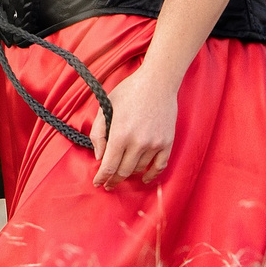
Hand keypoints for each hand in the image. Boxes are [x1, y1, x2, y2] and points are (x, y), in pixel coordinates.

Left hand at [91, 70, 177, 188]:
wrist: (158, 82)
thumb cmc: (129, 91)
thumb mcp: (106, 108)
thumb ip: (98, 133)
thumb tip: (99, 156)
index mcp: (120, 134)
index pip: (109, 166)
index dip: (102, 177)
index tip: (98, 183)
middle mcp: (138, 142)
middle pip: (124, 172)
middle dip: (113, 180)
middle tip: (108, 184)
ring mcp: (155, 144)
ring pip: (139, 169)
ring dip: (129, 174)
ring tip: (122, 172)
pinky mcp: (167, 142)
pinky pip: (159, 166)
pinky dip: (151, 175)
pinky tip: (144, 178)